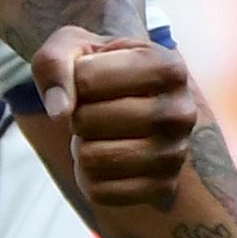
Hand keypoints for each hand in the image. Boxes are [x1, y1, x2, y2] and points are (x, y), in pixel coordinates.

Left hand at [28, 30, 196, 207]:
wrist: (128, 102)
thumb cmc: (99, 69)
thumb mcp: (72, 46)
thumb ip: (54, 63)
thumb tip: (59, 111)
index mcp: (169, 67)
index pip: (86, 78)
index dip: (73, 78)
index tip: (91, 75)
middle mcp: (182, 112)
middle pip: (87, 121)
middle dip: (77, 114)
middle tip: (95, 109)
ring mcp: (177, 154)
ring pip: (91, 158)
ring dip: (82, 146)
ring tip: (101, 132)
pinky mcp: (163, 189)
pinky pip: (98, 191)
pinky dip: (89, 176)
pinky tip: (108, 157)